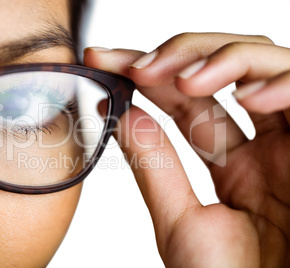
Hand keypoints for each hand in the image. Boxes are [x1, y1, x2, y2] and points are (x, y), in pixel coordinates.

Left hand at [84, 33, 289, 266]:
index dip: (147, 76)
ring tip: (185, 80)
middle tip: (137, 66)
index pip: (187, 101)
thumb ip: (156, 167)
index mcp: (233, 164)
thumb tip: (126, 116)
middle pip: (224, 71)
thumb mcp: (181, 220)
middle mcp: (264, 146)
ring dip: (223, 60)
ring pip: (264, 66)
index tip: (106, 64)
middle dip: (179, 56)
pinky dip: (281, 84)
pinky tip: (248, 97)